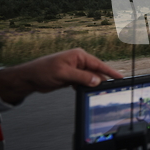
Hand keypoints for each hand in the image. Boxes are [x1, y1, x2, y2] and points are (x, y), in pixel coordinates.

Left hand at [0, 48, 123, 104]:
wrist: (30, 78)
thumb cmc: (43, 70)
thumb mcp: (64, 74)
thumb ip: (82, 77)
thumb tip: (97, 81)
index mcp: (79, 56)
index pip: (98, 64)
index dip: (110, 71)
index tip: (120, 76)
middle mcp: (79, 62)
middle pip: (96, 72)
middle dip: (102, 81)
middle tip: (110, 89)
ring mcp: (76, 70)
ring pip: (90, 79)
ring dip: (93, 85)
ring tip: (99, 92)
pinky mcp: (72, 78)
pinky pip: (84, 83)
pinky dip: (85, 88)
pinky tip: (86, 92)